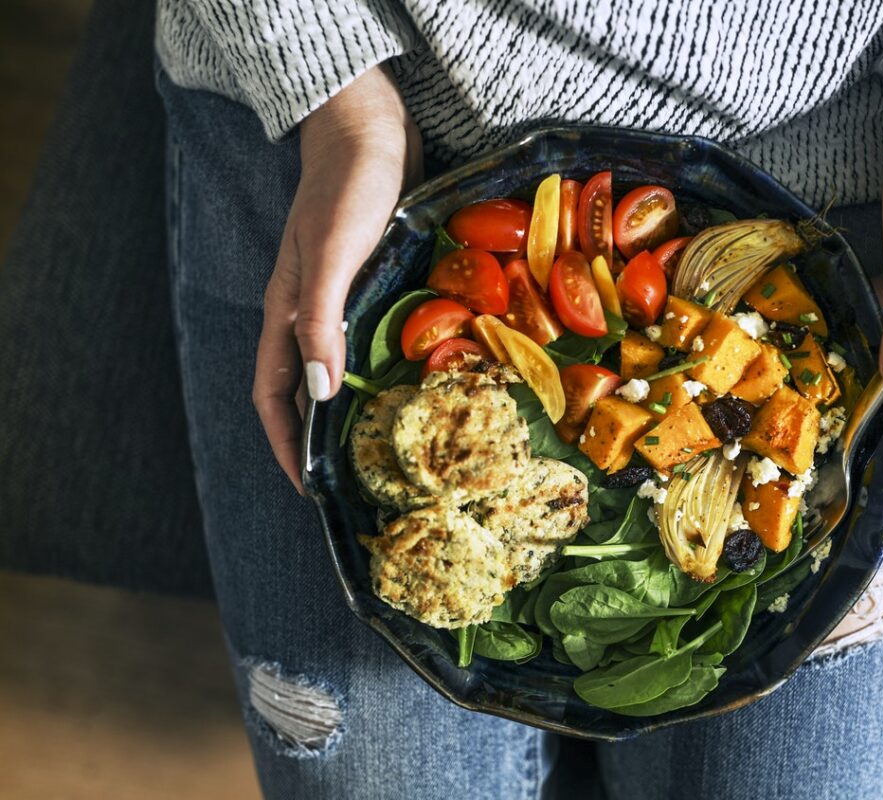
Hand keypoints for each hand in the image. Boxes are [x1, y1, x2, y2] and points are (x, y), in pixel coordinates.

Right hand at [253, 65, 422, 491]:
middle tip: (357, 480)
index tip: (310, 489)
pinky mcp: (371, 281)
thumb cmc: (347, 189)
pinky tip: (414, 383)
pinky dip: (382, 369)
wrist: (369, 130)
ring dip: (353, 408)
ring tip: (389, 445)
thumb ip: (320, 320)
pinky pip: (369, 340)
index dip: (287, 445)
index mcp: (286, 313)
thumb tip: (319, 395)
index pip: (275, 395)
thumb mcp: (331, 256)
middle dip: (321, 439)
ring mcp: (340, 297)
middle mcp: (309, 312)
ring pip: (339, 368)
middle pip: (306, 390)